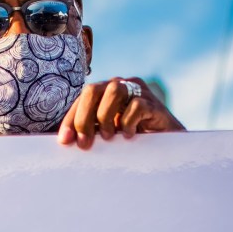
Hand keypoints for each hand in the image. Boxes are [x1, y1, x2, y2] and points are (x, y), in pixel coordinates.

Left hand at [57, 77, 183, 149]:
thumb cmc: (132, 138)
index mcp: (104, 92)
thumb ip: (90, 131)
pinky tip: (129, 135)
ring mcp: (138, 91)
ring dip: (106, 116)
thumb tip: (66, 140)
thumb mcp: (107, 134)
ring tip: (109, 136)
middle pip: (93, 89)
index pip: (81, 99)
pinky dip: (129, 121)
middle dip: (84, 117)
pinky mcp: (154, 103)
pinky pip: (137, 105)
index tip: (65, 141)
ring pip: (114, 90)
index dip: (71, 119)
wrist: (167, 145)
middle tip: (85, 142)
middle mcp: (119, 86)